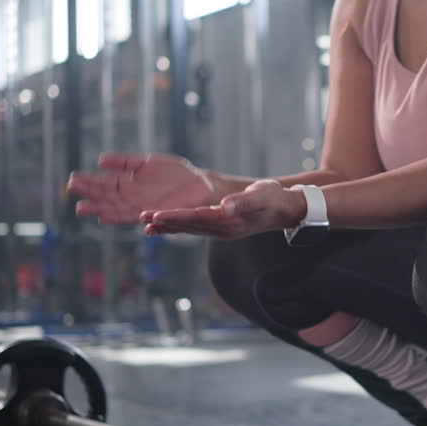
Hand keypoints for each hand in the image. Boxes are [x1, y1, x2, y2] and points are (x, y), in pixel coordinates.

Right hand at [67, 152, 214, 223]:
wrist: (200, 184)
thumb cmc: (175, 173)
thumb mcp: (147, 162)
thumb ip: (125, 162)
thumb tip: (100, 160)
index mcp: (129, 184)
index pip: (104, 184)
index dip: (89, 183)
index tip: (72, 180)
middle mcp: (133, 199)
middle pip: (108, 199)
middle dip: (91, 198)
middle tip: (74, 198)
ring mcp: (144, 207)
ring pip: (120, 211)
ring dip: (104, 211)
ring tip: (88, 211)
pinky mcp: (159, 214)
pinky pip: (143, 217)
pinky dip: (131, 218)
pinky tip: (116, 217)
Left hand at [139, 179, 307, 238]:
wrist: (285, 209)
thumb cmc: (275, 198)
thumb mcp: (263, 195)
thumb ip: (244, 201)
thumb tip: (225, 206)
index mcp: (230, 220)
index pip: (198, 218)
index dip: (176, 216)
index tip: (156, 215)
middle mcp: (222, 229)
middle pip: (188, 225)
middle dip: (165, 222)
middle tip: (141, 218)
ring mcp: (220, 230)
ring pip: (188, 228)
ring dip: (167, 226)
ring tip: (145, 224)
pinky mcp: (219, 227)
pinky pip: (194, 228)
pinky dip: (177, 227)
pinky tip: (162, 226)